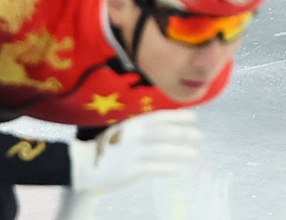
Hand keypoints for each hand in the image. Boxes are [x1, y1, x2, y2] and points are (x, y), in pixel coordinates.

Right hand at [69, 109, 202, 192]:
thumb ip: (141, 128)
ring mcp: (132, 152)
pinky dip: (165, 168)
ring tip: (193, 154)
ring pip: (160, 150)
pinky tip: (175, 169)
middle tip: (200, 136)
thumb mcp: (122, 130)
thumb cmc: (108, 146)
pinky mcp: (130, 170)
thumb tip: (166, 125)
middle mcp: (133, 135)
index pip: (159, 116)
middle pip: (163, 132)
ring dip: (179, 152)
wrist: (85, 164)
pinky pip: (152, 168)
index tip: (194, 116)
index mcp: (132, 123)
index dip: (177, 116)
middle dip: (183, 133)